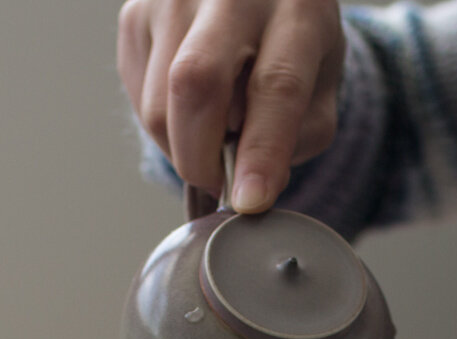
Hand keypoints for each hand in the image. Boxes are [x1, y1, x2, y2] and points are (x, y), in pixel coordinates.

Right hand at [118, 0, 344, 211]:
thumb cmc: (292, 44)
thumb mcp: (320, 85)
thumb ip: (298, 137)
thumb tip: (251, 185)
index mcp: (295, 10)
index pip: (276, 87)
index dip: (261, 153)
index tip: (249, 202)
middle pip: (196, 84)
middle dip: (201, 158)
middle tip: (218, 182)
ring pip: (159, 104)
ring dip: (183, 147)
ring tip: (214, 135)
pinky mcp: (135, 16)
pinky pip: (140, 99)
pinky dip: (166, 126)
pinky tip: (192, 109)